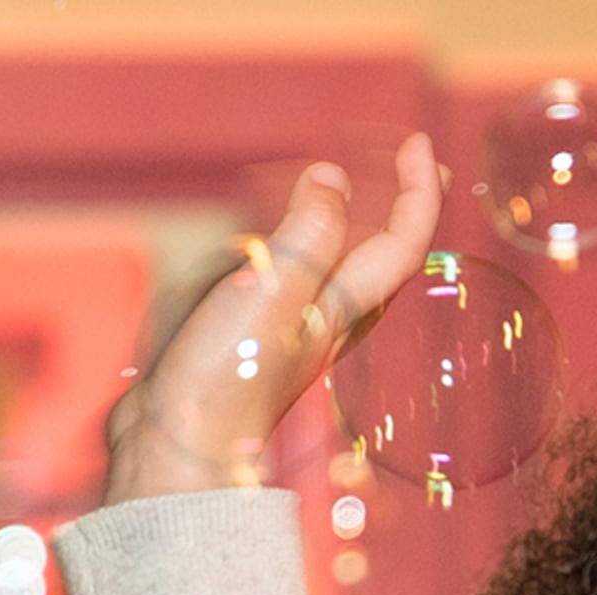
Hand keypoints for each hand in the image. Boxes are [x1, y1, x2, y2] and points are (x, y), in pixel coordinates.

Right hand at [102, 133, 445, 503]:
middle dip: (404, 208)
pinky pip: (298, 287)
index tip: (420, 143)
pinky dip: (306, 253)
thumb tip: (333, 179)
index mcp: (345, 308)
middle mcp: (330, 321)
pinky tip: (283, 249)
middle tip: (416, 164)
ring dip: (357, 229)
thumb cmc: (229, 375)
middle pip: (386, 259)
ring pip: (344, 274)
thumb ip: (309, 234)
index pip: (404, 242)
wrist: (176, 448)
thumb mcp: (274, 291)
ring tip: (358, 194)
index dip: (420, 190)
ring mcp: (293, 334)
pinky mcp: (255, 344)